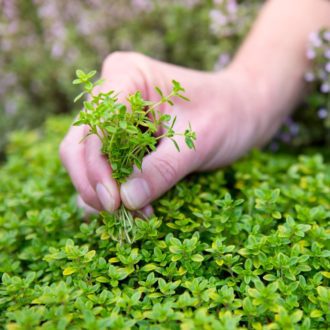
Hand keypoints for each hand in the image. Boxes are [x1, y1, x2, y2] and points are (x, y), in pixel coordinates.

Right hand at [60, 52, 262, 212]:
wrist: (242, 111)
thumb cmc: (227, 114)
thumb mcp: (198, 140)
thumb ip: (162, 170)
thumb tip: (126, 200)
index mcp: (127, 75)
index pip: (95, 125)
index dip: (97, 166)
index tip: (114, 202)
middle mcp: (113, 92)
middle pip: (80, 143)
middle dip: (93, 181)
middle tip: (115, 211)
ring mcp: (116, 116)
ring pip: (87, 159)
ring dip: (103, 189)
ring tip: (131, 212)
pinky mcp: (124, 136)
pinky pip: (106, 166)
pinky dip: (115, 188)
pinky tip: (136, 205)